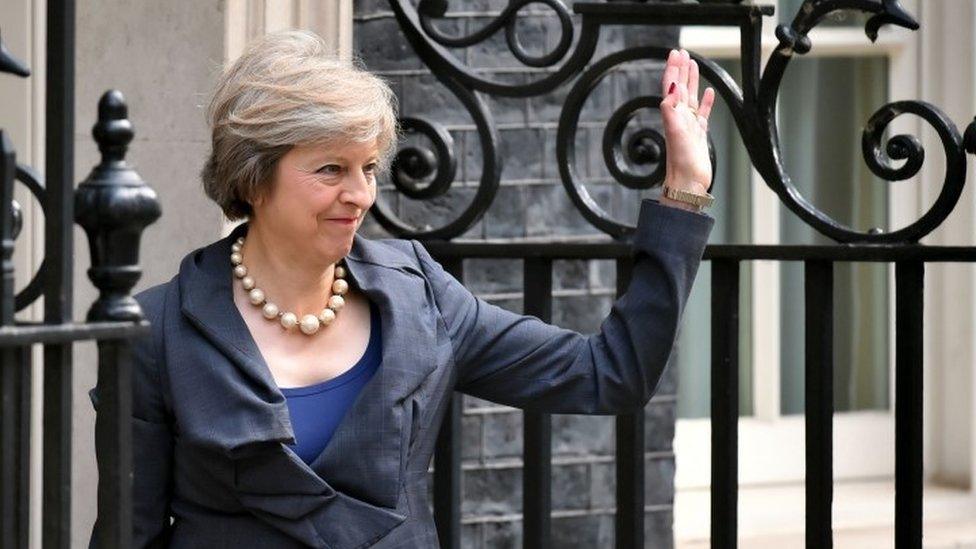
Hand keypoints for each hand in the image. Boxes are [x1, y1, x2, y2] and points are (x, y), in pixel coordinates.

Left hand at [659, 49, 714, 210]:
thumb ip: (670, 109)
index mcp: (673, 114)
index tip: (676, 54)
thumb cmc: (681, 161)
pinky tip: (709, 93)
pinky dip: (706, 102)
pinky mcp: (699, 134)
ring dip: (692, 81)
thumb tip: (671, 87)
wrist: (687, 182)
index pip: (671, 86)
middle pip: (680, 87)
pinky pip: (703, 113)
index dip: (673, 69)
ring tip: (693, 65)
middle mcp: (680, 118)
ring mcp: (690, 125)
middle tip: (682, 52)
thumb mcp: (674, 132)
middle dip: (681, 70)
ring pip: (691, 97)